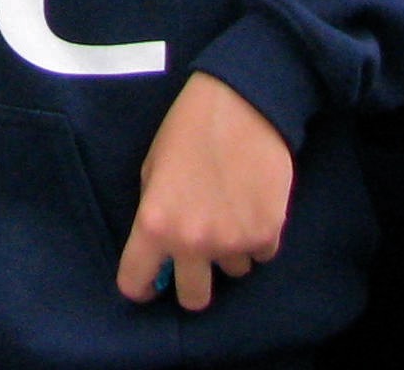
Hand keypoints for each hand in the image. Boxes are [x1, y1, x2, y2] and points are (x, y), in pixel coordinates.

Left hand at [115, 71, 292, 311]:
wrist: (242, 104)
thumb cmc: (188, 129)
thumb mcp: (152, 169)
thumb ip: (155, 214)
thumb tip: (162, 250)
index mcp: (155, 224)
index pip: (136, 283)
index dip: (141, 285)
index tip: (149, 281)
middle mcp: (193, 242)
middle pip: (193, 299)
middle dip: (193, 283)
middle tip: (197, 259)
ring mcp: (233, 242)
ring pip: (232, 272)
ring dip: (229, 251)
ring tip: (230, 212)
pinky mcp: (268, 234)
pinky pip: (261, 255)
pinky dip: (257, 238)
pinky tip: (252, 205)